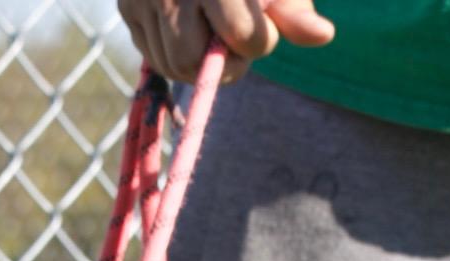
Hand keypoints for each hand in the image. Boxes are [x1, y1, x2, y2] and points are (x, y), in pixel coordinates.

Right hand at [119, 0, 334, 85]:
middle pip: (192, 59)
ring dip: (200, 64)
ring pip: (171, 65)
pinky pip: (154, 58)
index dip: (258, 42)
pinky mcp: (126, 6)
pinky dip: (176, 57)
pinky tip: (191, 32)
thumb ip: (294, 9)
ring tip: (213, 33)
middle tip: (236, 40)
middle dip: (222, 62)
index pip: (240, 34)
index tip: (261, 29)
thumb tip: (323, 35)